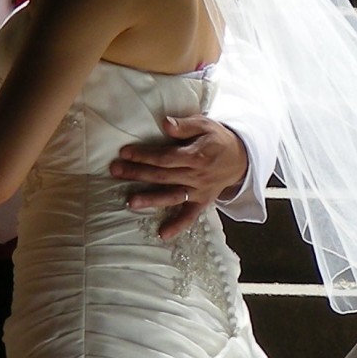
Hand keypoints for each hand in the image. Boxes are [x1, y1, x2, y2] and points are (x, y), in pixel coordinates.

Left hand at [110, 115, 248, 240]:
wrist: (241, 158)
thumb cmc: (217, 138)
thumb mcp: (205, 124)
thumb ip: (185, 125)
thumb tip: (164, 123)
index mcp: (196, 156)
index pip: (165, 157)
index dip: (145, 155)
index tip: (124, 153)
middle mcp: (197, 175)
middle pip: (163, 176)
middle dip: (138, 173)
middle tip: (115, 171)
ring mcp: (199, 191)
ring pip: (172, 196)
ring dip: (150, 200)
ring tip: (130, 202)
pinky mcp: (202, 202)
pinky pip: (190, 216)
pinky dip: (177, 226)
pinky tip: (162, 234)